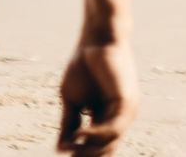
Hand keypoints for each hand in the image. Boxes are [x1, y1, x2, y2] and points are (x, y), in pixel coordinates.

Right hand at [57, 39, 138, 154]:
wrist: (96, 40)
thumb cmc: (84, 66)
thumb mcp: (71, 99)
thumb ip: (69, 123)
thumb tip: (60, 149)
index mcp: (106, 117)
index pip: (96, 144)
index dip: (81, 152)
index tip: (64, 155)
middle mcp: (118, 118)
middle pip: (105, 148)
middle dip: (86, 156)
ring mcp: (125, 112)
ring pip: (110, 142)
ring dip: (90, 150)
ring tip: (72, 151)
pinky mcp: (126, 103)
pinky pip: (113, 127)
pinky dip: (96, 134)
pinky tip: (80, 135)